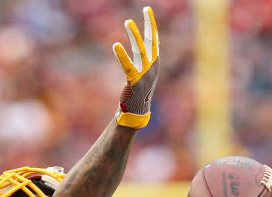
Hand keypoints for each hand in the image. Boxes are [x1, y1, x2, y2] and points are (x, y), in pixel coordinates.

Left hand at [113, 6, 158, 129]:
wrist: (137, 111)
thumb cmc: (139, 93)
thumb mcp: (145, 73)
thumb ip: (145, 60)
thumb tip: (146, 47)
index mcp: (155, 63)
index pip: (155, 40)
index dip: (152, 25)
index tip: (147, 11)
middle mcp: (152, 66)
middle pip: (151, 40)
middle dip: (149, 24)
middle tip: (145, 8)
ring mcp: (145, 74)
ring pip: (140, 49)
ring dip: (134, 35)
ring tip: (127, 22)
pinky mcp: (135, 81)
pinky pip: (128, 65)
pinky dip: (122, 55)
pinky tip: (115, 45)